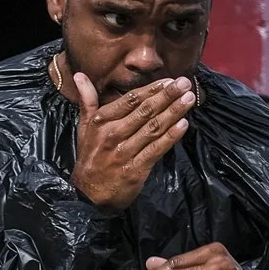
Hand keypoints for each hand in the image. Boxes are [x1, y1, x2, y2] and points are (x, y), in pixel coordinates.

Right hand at [70, 72, 194, 209]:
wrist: (88, 195)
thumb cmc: (90, 157)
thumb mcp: (84, 127)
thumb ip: (87, 100)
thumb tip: (79, 74)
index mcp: (102, 121)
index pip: (130, 100)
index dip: (152, 89)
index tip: (169, 80)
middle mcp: (113, 134)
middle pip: (145, 111)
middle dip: (167, 96)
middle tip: (185, 83)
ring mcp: (125, 152)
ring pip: (153, 128)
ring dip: (173, 112)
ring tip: (189, 99)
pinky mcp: (135, 169)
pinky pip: (156, 150)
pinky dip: (171, 136)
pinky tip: (184, 125)